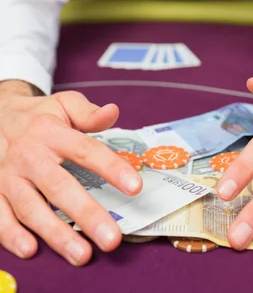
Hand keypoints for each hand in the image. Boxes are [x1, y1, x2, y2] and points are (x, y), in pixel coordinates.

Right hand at [0, 85, 141, 265]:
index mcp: (51, 132)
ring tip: (82, 253)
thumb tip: (113, 112)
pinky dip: (12, 235)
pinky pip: (0, 216)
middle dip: (86, 214)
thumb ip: (88, 113)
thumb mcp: (64, 104)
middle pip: (60, 187)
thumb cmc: (40, 115)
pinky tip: (31, 249)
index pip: (85, 150)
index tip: (135, 187)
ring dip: (56, 233)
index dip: (111, 168)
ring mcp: (9, 176)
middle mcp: (29, 156)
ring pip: (31, 208)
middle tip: (111, 238)